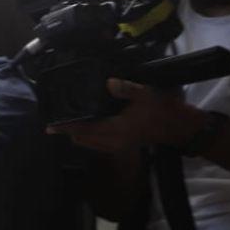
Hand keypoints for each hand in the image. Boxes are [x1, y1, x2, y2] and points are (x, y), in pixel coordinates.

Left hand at [50, 79, 198, 153]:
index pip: (84, 130)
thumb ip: (126, 89)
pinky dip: (89, 137)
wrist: (180, 127)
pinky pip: (97, 144)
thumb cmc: (164, 110)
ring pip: (89, 144)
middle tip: (57, 121)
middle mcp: (113, 142)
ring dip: (79, 135)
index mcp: (116, 130)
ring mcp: (117, 147)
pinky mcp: (121, 146)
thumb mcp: (146, 94)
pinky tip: (88, 125)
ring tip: (69, 122)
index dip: (66, 128)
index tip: (49, 127)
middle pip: (82, 140)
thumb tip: (108, 82)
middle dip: (69, 131)